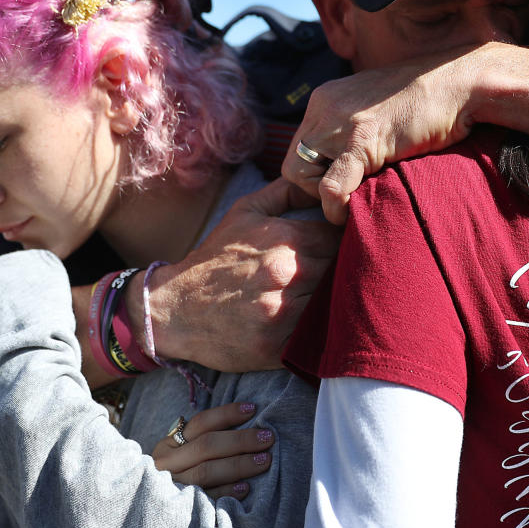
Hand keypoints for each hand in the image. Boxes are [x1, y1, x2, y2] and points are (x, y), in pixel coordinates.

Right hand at [142, 178, 340, 371]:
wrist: (174, 310)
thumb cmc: (214, 259)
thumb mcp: (244, 213)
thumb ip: (286, 192)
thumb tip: (321, 180)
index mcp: (285, 241)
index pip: (343, 236)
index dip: (351, 238)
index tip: (353, 243)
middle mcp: (288, 275)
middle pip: (346, 269)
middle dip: (353, 268)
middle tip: (355, 271)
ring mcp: (285, 314)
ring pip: (339, 302)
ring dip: (344, 299)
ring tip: (343, 296)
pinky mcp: (280, 347)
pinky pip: (321, 337)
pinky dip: (327, 330)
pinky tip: (325, 323)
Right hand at [151, 402, 275, 499]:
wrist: (149, 512)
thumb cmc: (181, 475)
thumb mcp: (183, 454)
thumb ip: (206, 440)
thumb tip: (248, 420)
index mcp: (169, 444)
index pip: (201, 423)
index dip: (227, 414)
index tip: (252, 409)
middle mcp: (167, 463)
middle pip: (206, 446)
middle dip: (240, 441)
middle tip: (267, 438)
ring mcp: (173, 486)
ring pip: (206, 472)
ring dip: (239, 465)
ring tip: (264, 460)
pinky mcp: (180, 510)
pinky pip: (207, 498)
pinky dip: (227, 491)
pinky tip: (246, 488)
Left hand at [282, 49, 484, 223]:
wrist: (460, 83)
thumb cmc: (427, 103)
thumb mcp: (377, 110)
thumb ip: (353, 129)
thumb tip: (346, 163)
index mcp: (326, 98)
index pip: (298, 148)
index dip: (315, 176)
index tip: (344, 185)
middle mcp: (325, 105)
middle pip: (293, 164)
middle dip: (315, 189)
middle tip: (349, 194)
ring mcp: (341, 121)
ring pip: (302, 176)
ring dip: (325, 199)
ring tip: (354, 201)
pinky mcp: (361, 139)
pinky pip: (330, 185)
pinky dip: (336, 207)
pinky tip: (353, 211)